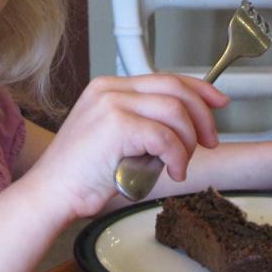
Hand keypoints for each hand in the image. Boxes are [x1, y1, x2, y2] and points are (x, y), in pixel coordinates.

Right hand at [28, 74, 227, 218]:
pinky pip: (166, 136)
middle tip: (208, 142)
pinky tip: (172, 172)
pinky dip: (177, 157)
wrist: (52, 193)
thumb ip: (143, 124)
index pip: (164, 78)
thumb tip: (185, 127)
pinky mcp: (116, 125)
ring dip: (187, 142)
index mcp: (108, 88)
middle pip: (175, 88)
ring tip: (178, 164)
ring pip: (175, 111)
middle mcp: (110, 89)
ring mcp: (112, 104)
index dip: (198, 89)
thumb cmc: (81, 175)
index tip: (218, 102)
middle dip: (202, 115)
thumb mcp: (115, 139)